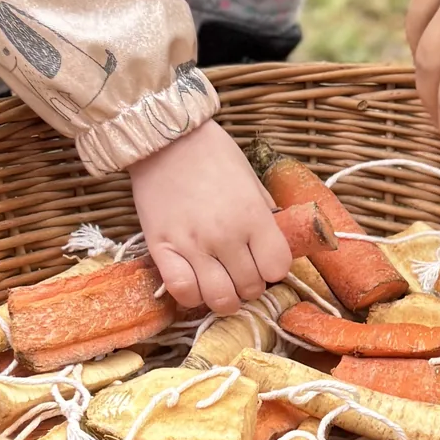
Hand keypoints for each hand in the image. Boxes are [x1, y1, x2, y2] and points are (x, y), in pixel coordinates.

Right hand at [129, 120, 293, 315]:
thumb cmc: (213, 154)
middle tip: (241, 271)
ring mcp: (192, 245)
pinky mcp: (162, 248)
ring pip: (219, 299)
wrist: (165, 140)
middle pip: (250, 288)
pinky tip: (195, 285)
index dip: (274, 269)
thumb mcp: (251, 179)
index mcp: (254, 216)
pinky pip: (182, 291)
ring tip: (220, 283)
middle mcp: (226, 236)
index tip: (264, 261)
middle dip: (250, 284)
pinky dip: (191, 296)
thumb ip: (265, 214)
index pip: (278, 268)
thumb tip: (276, 242)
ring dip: (224, 297)